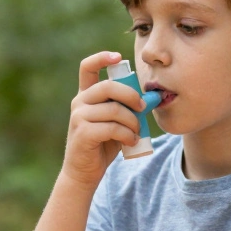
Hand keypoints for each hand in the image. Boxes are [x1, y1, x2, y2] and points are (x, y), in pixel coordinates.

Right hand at [62, 51, 144, 188]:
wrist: (84, 172)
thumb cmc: (103, 144)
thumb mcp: (116, 121)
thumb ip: (126, 107)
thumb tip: (151, 98)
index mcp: (86, 95)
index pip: (87, 67)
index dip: (102, 58)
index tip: (118, 58)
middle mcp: (79, 102)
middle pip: (108, 86)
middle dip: (131, 96)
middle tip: (143, 108)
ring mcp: (78, 117)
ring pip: (114, 109)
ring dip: (132, 121)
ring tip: (136, 132)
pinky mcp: (83, 133)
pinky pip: (112, 127)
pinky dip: (127, 134)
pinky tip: (130, 141)